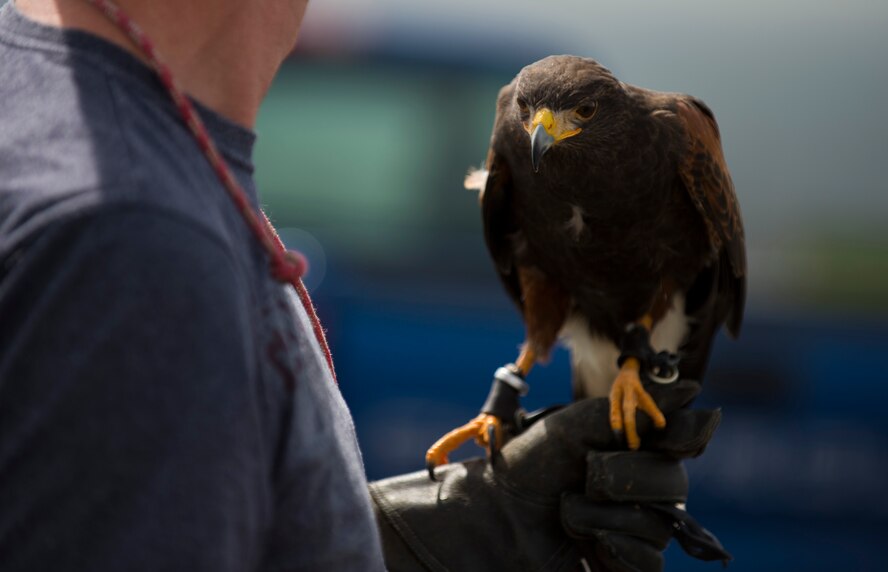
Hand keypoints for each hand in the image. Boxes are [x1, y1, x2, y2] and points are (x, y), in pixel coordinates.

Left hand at [369, 379, 726, 570]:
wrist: (491, 515)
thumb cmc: (528, 464)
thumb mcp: (579, 426)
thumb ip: (638, 410)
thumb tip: (700, 391)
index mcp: (633, 449)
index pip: (682, 441)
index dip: (673, 437)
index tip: (645, 435)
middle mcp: (640, 489)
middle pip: (674, 484)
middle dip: (621, 477)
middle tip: (584, 475)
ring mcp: (634, 530)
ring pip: (659, 525)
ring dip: (604, 515)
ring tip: (567, 512)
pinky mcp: (624, 567)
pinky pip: (651, 563)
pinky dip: (619, 548)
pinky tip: (591, 543)